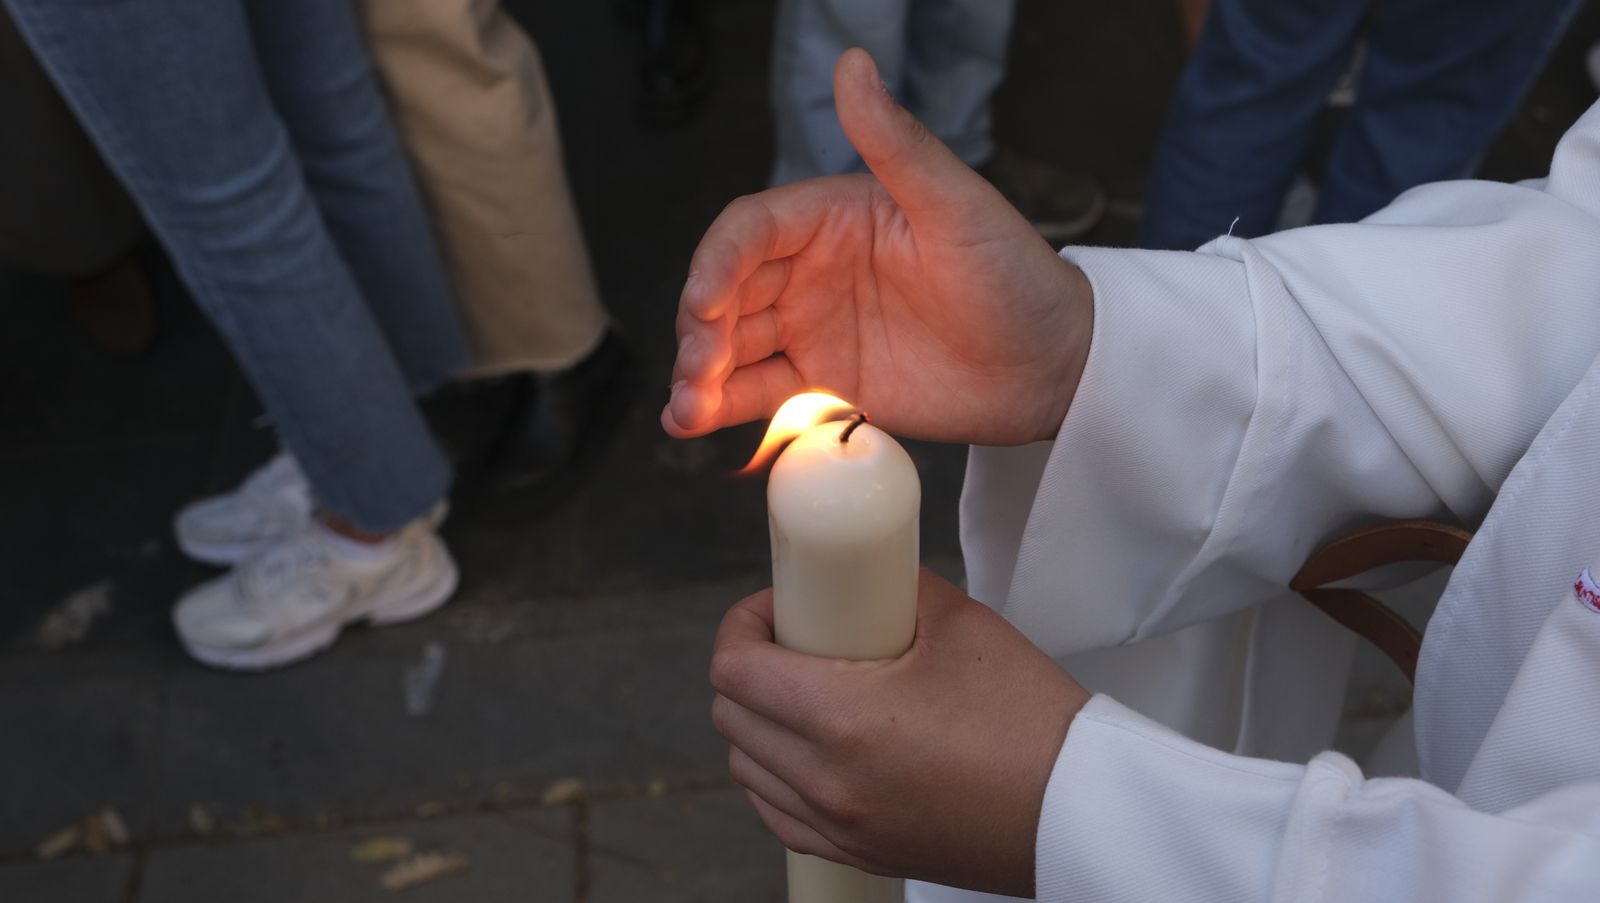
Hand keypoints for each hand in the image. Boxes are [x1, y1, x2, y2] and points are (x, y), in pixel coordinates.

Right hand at [663, 49, 1091, 445]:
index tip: (708, 301)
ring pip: (734, 345)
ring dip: (701, 372)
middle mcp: (813, 270)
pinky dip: (723, 406)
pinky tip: (694, 422)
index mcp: (834, 217)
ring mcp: (815, 328)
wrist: (1051, 367)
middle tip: (699, 367)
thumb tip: (853, 65)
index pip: (752, 230)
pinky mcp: (826, 382)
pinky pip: (760, 391)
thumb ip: (895, 143)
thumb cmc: (1014, 275)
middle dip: (702, 327)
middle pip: (730, 290)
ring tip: (688, 409)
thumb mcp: (955, 205)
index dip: (719, 262)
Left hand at [709, 569, 1089, 896]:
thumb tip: (865, 574)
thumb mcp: (963, 625)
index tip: (774, 608)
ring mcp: (840, 825)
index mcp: (844, 719)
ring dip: (759, 723)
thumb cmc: (1031, 721)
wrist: (1077, 809)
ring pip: (748, 769)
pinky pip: (780, 816)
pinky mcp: (859, 852)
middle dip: (748, 666)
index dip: (741, 624)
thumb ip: (900, 589)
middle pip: (731, 716)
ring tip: (806, 693)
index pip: (735, 669)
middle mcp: (828, 781)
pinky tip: (812, 751)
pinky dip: (778, 778)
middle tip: (793, 640)